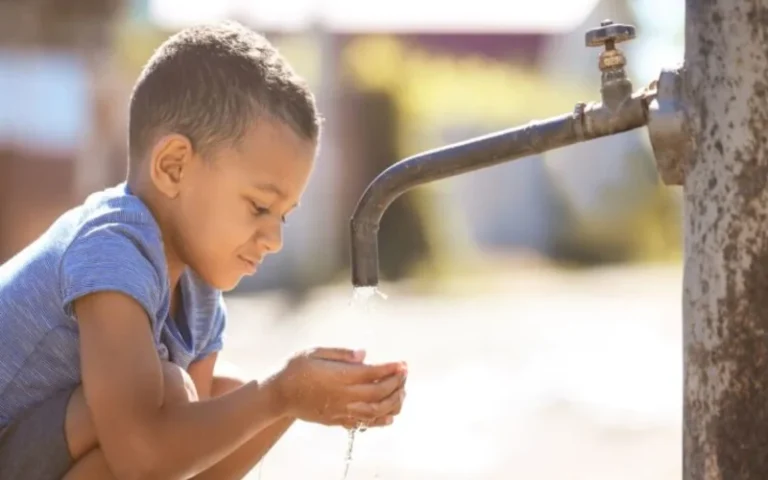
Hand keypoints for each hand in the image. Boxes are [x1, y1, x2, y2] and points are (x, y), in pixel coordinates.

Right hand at [271, 348, 406, 427]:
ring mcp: (342, 410)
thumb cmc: (296, 368)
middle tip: (405, 374)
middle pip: (379, 392)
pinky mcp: (338, 420)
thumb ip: (341, 353)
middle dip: (397, 383)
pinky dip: (381, 420)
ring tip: (402, 391)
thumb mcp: (315, 352)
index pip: (373, 373)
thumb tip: (364, 353)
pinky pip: (364, 423)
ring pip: (376, 410)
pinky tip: (390, 415)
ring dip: (393, 401)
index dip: (391, 369)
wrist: (279, 395)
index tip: (403, 364)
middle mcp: (344, 395)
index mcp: (339, 376)